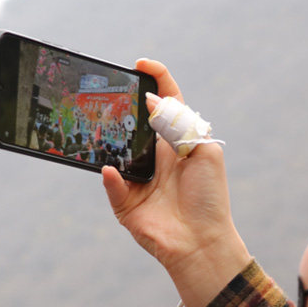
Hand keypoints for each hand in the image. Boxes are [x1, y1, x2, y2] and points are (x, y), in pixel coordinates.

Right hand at [102, 59, 249, 306]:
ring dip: (108, 138)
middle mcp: (155, 157)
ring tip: (99, 124)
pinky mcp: (125, 203)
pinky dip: (110, 178)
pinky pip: (111, 185)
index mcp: (177, 142)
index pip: (165, 103)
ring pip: (115, 151)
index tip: (140, 64)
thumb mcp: (204, 153)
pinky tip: (110, 169)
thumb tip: (156, 100)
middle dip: (121, 106)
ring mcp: (138, 179)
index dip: (155, 80)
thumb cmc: (209, 197)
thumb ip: (182, 125)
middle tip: (107, 93)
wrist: (202, 242)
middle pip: (134, 122)